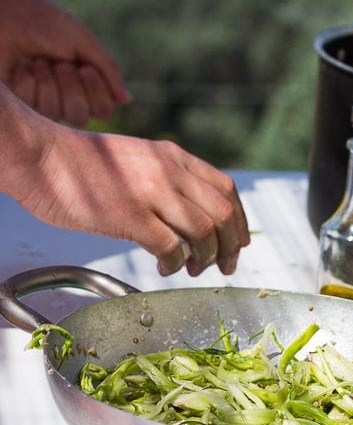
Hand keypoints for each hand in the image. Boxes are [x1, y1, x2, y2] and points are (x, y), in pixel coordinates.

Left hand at [0, 0, 129, 123]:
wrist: (9, 16)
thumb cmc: (47, 25)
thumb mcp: (85, 43)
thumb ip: (109, 70)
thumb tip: (126, 100)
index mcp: (87, 84)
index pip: (104, 111)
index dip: (97, 93)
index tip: (86, 68)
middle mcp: (67, 98)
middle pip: (81, 117)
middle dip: (71, 89)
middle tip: (59, 64)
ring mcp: (43, 102)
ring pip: (56, 114)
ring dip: (48, 83)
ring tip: (38, 61)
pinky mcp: (20, 104)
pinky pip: (32, 107)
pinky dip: (29, 82)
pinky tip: (22, 67)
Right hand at [3, 91, 249, 276]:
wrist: (40, 155)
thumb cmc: (82, 164)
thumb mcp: (138, 159)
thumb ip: (168, 179)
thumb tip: (191, 217)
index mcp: (174, 156)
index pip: (227, 188)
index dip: (240, 219)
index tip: (239, 241)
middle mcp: (170, 171)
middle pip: (224, 213)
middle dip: (231, 246)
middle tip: (225, 265)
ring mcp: (152, 192)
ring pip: (205, 232)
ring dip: (206, 258)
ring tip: (192, 269)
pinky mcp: (130, 215)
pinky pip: (171, 247)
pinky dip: (175, 264)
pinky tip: (165, 267)